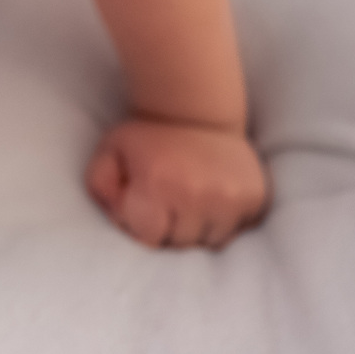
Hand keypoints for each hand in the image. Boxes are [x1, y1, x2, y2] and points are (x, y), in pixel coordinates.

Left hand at [86, 116, 270, 248]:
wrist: (197, 109)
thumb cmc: (149, 138)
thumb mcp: (110, 151)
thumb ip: (100, 185)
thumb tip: (118, 217)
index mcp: (157, 184)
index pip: (147, 238)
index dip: (140, 225)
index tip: (142, 202)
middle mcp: (196, 194)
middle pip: (179, 244)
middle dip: (168, 229)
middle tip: (166, 200)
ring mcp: (230, 198)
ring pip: (209, 242)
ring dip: (197, 229)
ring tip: (189, 200)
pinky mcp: (255, 197)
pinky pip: (237, 232)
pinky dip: (223, 223)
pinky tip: (211, 198)